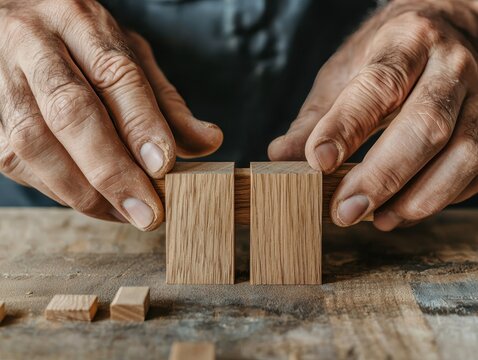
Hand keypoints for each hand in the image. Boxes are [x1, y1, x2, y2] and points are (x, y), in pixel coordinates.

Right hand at [0, 0, 222, 229]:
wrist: (16, 28)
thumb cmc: (84, 47)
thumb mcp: (132, 59)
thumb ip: (167, 104)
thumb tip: (208, 142)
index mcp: (79, 21)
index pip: (114, 74)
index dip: (140, 124)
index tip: (164, 166)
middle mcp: (34, 44)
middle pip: (69, 111)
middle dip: (112, 170)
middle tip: (147, 212)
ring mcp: (1, 80)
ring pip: (35, 142)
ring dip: (85, 191)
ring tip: (126, 214)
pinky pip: (18, 162)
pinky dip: (60, 191)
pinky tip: (95, 203)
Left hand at [269, 0, 477, 229]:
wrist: (449, 30)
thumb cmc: (390, 54)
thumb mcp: (344, 72)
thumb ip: (316, 116)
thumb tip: (281, 157)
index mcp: (406, 41)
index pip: (378, 86)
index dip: (347, 127)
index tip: (319, 162)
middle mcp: (451, 65)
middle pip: (425, 126)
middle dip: (383, 176)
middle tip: (345, 210)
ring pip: (463, 153)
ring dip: (419, 197)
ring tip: (378, 218)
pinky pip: (476, 170)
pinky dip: (442, 198)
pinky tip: (406, 211)